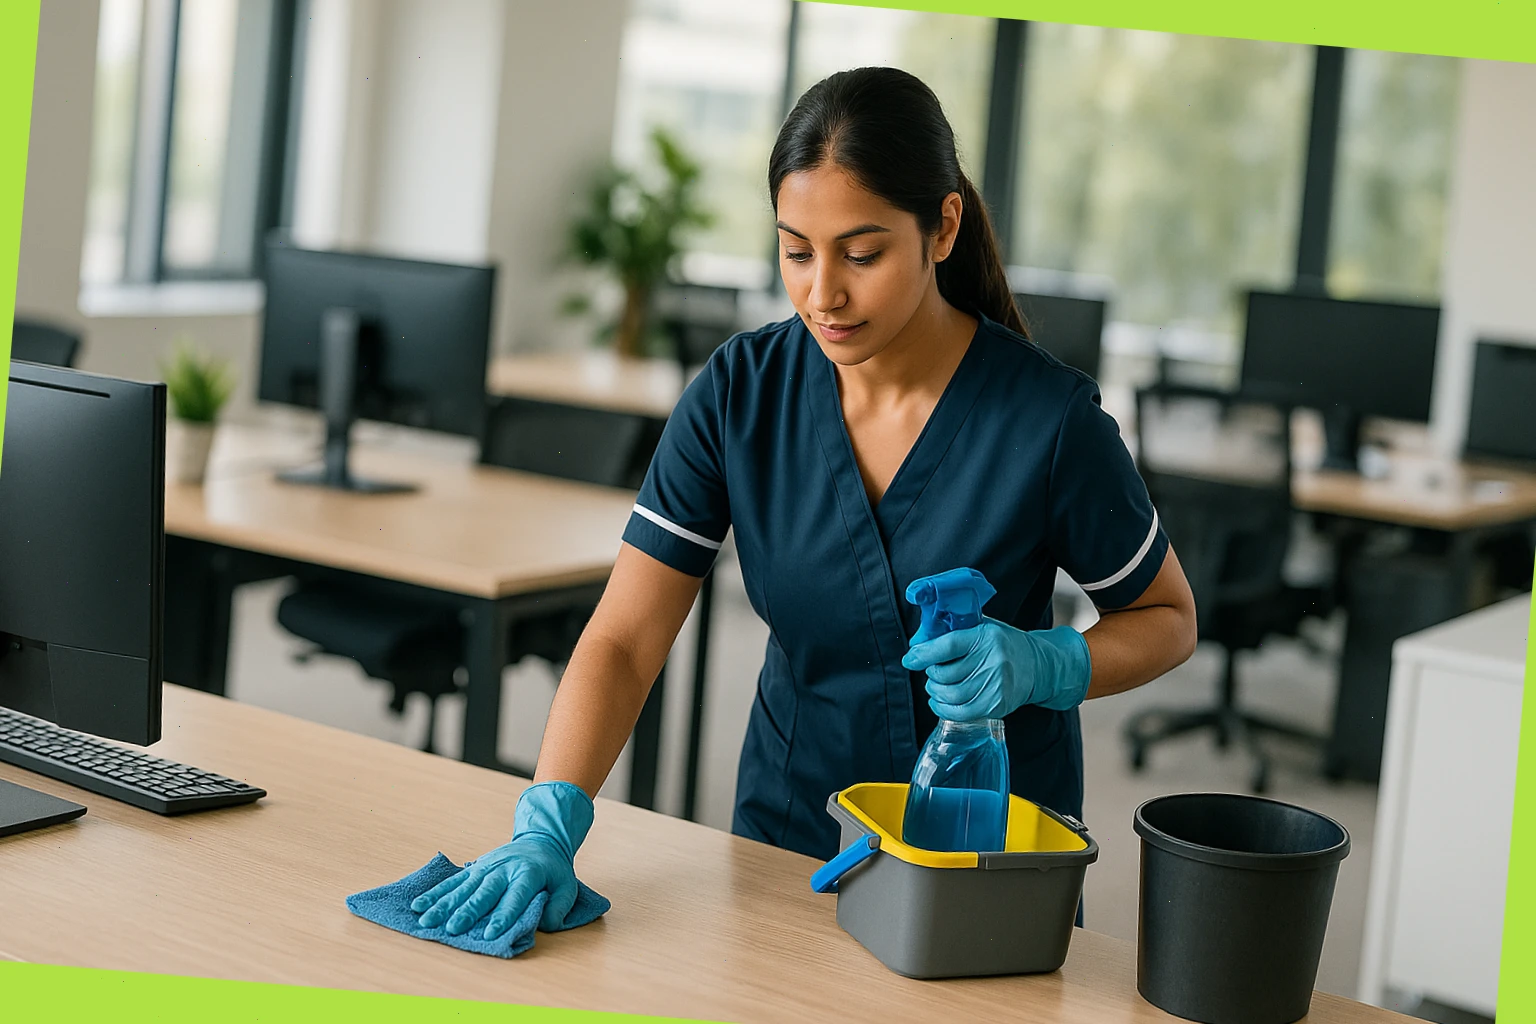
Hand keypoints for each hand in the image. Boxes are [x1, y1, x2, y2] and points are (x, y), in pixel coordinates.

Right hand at [411, 780, 592, 939]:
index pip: (515, 898)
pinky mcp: (474, 868)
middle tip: (452, 928)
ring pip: (462, 887)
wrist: (540, 840)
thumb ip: (559, 906)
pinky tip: (419, 904)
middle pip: (484, 893)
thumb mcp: (567, 886)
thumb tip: (546, 924)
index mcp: (528, 874)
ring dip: (444, 904)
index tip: (490, 934)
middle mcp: (503, 869)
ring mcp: (485, 867)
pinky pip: (453, 881)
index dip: (503, 916)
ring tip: (426, 919)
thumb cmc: (553, 870)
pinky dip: (436, 892)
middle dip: (467, 911)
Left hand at [902, 618, 1091, 719]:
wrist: (1038, 666)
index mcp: (987, 636)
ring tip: (936, 686)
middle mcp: (994, 661)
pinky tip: (940, 701)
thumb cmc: (1003, 644)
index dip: (924, 654)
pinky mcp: (997, 705)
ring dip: (935, 692)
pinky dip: (943, 709)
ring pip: (951, 695)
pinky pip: (961, 712)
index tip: (910, 659)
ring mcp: (997, 685)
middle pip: (946, 674)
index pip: (949, 645)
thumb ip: (951, 630)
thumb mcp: (981, 627)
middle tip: (932, 671)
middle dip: (931, 674)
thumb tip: (917, 644)